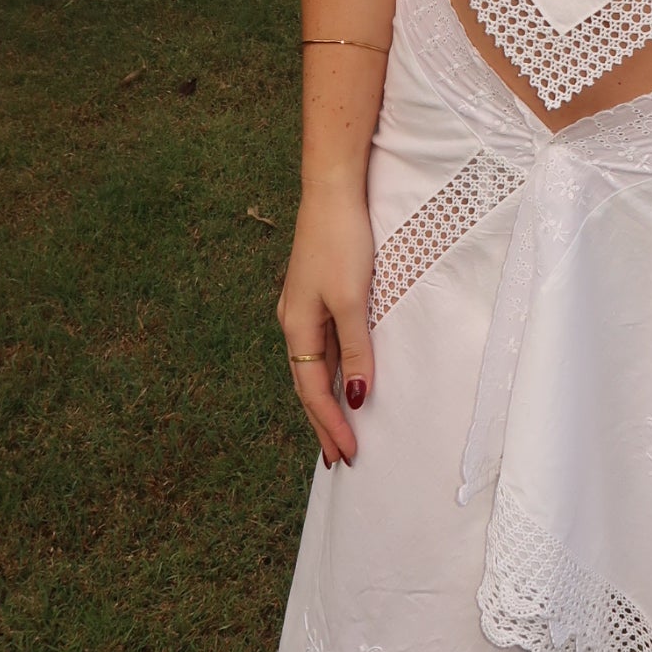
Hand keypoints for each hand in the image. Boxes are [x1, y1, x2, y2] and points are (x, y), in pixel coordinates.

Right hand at [276, 176, 375, 469]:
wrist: (331, 192)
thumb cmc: (341, 242)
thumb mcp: (352, 300)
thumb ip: (357, 349)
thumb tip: (357, 397)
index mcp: (297, 327)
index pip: (313, 391)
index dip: (329, 425)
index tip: (347, 455)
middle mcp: (294, 322)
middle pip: (308, 385)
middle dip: (323, 423)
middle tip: (339, 458)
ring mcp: (304, 309)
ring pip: (314, 367)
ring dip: (327, 401)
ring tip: (340, 431)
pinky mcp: (318, 295)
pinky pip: (324, 346)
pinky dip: (333, 372)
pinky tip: (343, 381)